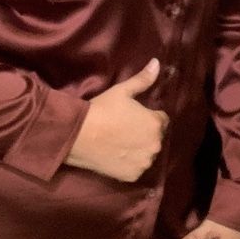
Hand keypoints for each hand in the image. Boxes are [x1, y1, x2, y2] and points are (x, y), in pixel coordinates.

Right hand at [65, 58, 167, 181]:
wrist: (78, 135)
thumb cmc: (102, 110)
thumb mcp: (122, 91)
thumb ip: (143, 80)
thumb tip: (157, 63)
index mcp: (156, 124)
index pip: (161, 120)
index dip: (147, 117)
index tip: (132, 116)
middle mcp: (155, 145)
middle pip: (155, 138)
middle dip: (145, 134)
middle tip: (124, 129)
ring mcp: (144, 162)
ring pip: (146, 154)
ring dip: (138, 150)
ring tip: (119, 143)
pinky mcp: (132, 176)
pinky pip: (136, 168)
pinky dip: (129, 164)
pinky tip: (116, 156)